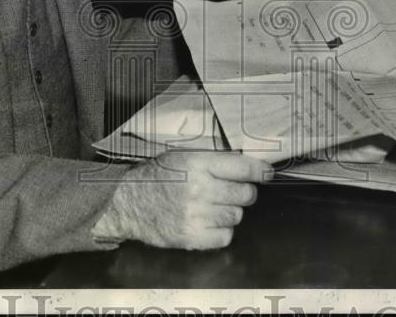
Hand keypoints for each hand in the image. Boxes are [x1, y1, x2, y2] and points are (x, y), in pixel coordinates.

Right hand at [95, 151, 270, 249]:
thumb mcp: (183, 157)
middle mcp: (199, 189)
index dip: (260, 171)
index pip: (243, 167)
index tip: (267, 173)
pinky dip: (220, 232)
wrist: (128, 202)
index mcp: (198, 164)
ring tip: (211, 207)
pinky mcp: (192, 238)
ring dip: (230, 212)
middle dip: (244, 193)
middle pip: (246, 195)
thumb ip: (214, 160)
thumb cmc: (158, 177)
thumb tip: (251, 166)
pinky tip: (207, 222)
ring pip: (236, 216)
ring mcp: (196, 216)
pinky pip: (225, 237)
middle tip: (233, 192)